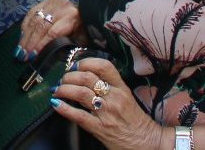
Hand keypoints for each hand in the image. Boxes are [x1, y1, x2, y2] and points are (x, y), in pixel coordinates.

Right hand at [16, 0, 80, 57]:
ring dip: (26, 36)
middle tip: (23, 55)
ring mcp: (52, 2)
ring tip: (20, 50)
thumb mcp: (79, 41)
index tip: (33, 56)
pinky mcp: (46, 1)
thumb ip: (66, 48)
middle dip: (31, 42)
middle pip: (41, 26)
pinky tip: (22, 37)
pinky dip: (25, 26)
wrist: (87, 12)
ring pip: (34, 19)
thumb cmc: (83, 30)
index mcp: (72, 17)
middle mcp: (61, 7)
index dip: (41, 44)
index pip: (53, 32)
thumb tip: (48, 57)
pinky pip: (31, 13)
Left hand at [51, 56, 165, 149]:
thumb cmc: (135, 121)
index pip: (104, 66)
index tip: (76, 66)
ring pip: (81, 93)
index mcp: (122, 88)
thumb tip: (85, 78)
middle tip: (63, 79)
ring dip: (64, 89)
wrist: (147, 142)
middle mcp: (114, 98)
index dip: (86, 62)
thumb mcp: (126, 98)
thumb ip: (109, 87)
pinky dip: (65, 109)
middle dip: (69, 76)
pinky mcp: (101, 128)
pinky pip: (79, 116)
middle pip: (87, 78)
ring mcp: (107, 113)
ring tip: (57, 90)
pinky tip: (57, 104)